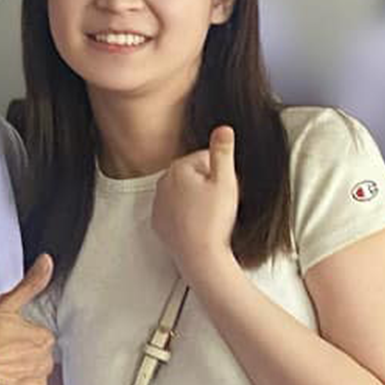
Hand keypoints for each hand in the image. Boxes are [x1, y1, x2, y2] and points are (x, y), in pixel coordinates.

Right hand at [0, 254, 55, 384]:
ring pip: (32, 379)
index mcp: (43, 339)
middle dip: (22, 358)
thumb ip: (31, 284)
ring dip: (18, 377)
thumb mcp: (6, 304)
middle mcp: (44, 364)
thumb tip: (47, 262)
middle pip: (37, 359)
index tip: (5, 340)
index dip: (21, 338)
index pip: (39, 338)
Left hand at [152, 126, 241, 278]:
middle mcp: (162, 183)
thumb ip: (223, 152)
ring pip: (184, 193)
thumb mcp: (226, 182)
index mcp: (178, 168)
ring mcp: (158, 204)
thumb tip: (223, 127)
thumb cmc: (215, 220)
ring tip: (210, 217)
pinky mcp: (158, 223)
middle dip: (208, 184)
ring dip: (196, 199)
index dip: (222, 173)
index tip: (227, 190)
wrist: (200, 257)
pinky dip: (186, 215)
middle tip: (220, 204)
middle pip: (193, 175)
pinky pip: (175, 211)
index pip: (206, 159)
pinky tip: (198, 225)